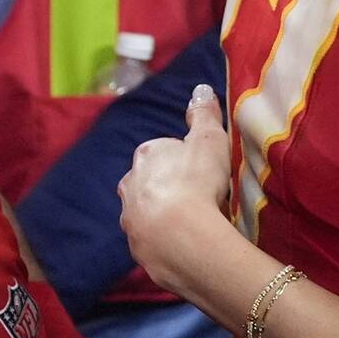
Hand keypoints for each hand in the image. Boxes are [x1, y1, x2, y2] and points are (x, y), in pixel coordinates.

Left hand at [117, 86, 236, 294]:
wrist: (181, 235)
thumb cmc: (197, 181)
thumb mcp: (209, 139)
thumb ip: (204, 114)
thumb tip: (199, 89)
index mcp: (146, 156)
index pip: (163, 150)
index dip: (185, 160)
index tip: (204, 171)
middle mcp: (129, 185)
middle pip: (150, 182)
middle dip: (169, 187)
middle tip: (201, 196)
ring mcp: (130, 219)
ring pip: (147, 212)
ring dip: (165, 215)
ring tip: (195, 223)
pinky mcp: (136, 248)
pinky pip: (152, 240)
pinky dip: (166, 240)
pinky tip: (187, 243)